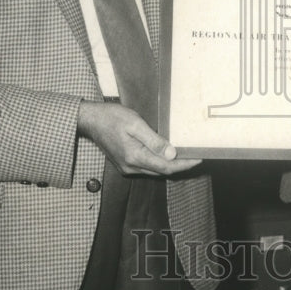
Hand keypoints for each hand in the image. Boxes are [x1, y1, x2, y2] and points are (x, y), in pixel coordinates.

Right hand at [77, 100, 201, 176]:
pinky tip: (167, 154)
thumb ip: (154, 140)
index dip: (185, 164)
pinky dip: (159, 163)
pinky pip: (147, 167)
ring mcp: (127, 167)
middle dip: (181, 165)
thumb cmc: (112, 118)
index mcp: (135, 157)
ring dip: (171, 165)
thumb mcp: (135, 124)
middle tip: (197, 155)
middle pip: (162, 171)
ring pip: (155, 170)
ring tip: (186, 155)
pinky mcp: (125, 164)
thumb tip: (172, 153)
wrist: (91, 120)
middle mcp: (131, 167)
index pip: (166, 166)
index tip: (199, 158)